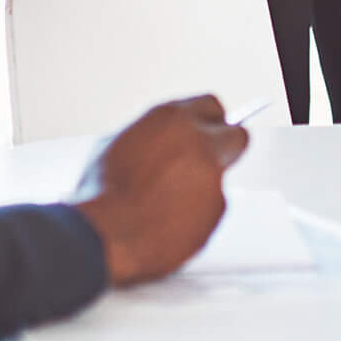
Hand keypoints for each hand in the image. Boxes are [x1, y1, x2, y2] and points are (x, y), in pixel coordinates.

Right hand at [73, 95, 249, 285]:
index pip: (210, 106)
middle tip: (206, 162)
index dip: (207, 122)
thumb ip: (153, 137)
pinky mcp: (217, 208)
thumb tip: (164, 142)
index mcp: (172, 119)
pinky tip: (169, 222)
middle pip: (236, 136)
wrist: (108, 235)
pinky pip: (212, 208)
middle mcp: (200, 142)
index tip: (205, 131)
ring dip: (202, 186)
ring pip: (220, 177)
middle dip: (225, 147)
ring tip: (166, 204)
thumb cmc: (104, 193)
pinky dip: (196, 214)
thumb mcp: (120, 145)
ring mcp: (213, 175)